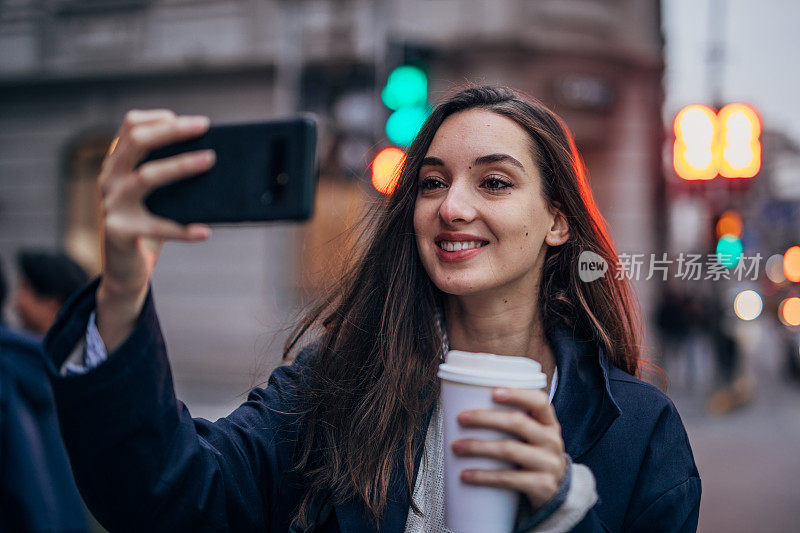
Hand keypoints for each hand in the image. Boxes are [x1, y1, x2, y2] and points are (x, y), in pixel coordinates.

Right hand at [96, 109, 214, 350]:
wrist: (123, 270)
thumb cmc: (146, 225)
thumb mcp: (153, 195)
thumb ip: (169, 175)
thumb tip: (213, 158)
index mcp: (116, 164)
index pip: (131, 126)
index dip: (160, 118)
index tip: (193, 122)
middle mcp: (109, 178)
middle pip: (137, 141)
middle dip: (172, 131)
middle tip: (204, 126)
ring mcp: (112, 204)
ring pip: (146, 176)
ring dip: (180, 166)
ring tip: (209, 160)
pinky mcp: (120, 232)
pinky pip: (157, 228)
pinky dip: (183, 230)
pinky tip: (204, 232)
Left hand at [452, 387, 566, 508]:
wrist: (556, 493)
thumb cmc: (534, 456)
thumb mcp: (534, 437)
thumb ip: (514, 422)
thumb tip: (467, 407)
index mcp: (549, 423)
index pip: (539, 402)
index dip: (517, 394)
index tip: (493, 392)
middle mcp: (552, 441)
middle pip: (518, 423)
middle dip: (485, 418)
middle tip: (461, 418)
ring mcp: (549, 464)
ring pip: (509, 450)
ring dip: (478, 446)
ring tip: (456, 446)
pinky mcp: (542, 487)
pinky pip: (508, 479)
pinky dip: (483, 476)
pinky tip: (466, 474)